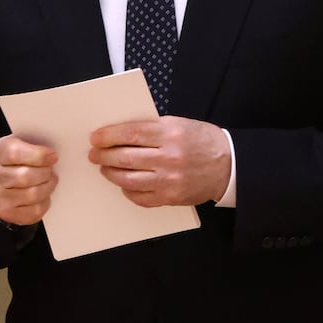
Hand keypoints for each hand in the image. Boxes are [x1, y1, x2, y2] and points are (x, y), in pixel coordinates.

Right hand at [0, 135, 58, 225]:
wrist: (4, 179)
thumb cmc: (19, 158)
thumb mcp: (21, 143)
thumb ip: (34, 143)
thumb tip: (53, 152)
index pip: (15, 153)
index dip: (38, 155)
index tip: (53, 156)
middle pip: (25, 176)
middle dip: (45, 173)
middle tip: (51, 169)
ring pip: (32, 194)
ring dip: (48, 187)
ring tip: (50, 180)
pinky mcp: (6, 212)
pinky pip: (34, 211)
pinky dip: (44, 202)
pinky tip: (43, 195)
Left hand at [88, 116, 230, 206]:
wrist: (229, 165)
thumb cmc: (202, 141)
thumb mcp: (179, 124)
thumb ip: (151, 128)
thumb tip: (119, 133)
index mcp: (170, 134)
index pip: (130, 133)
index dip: (108, 136)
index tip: (95, 137)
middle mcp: (169, 157)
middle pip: (125, 157)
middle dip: (104, 155)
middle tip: (94, 154)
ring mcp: (170, 180)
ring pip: (129, 179)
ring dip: (111, 173)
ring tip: (105, 168)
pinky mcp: (172, 198)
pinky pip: (141, 197)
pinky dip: (128, 191)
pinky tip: (124, 184)